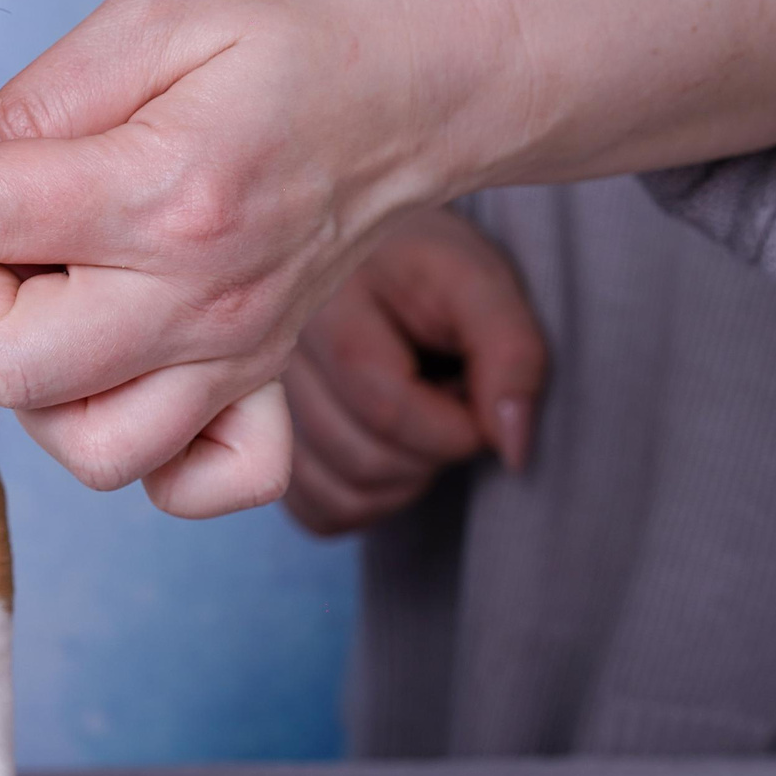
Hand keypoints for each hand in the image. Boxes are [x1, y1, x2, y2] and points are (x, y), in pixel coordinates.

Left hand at [0, 0, 493, 516]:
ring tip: (54, 292)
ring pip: (85, 446)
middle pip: (13, 367)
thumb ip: (42, 99)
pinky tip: (117, 373)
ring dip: (36, 380)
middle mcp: (200, 292)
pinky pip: (186, 481)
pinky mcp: (265, 377)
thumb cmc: (296, 14)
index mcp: (160, 186)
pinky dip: (138, 454)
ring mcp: (238, 350)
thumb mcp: (158, 13)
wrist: (438, 68)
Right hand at [281, 205, 546, 535]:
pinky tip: (391, 449)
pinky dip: (373, 501)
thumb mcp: (483, 285)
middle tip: (448, 396)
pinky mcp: (271, 453)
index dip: (453, 424)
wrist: (374, 262)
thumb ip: (511, 355)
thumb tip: (513, 450)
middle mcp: (270, 363)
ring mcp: (261, 414)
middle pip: (362, 457)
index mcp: (322, 307)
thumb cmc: (428, 271)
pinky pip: (323, 513)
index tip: (474, 390)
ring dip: (408, 478)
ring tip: (420, 418)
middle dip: (435, 450)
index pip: (383, 405)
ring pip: (343, 495)